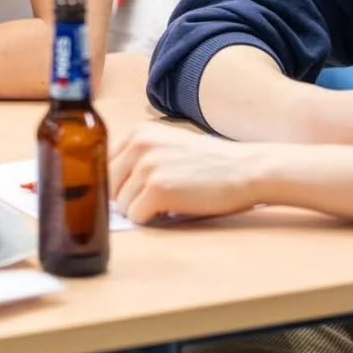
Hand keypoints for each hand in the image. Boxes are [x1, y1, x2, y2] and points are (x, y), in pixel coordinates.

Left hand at [111, 122, 265, 224]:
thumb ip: (140, 156)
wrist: (246, 170)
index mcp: (139, 132)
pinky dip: (151, 220)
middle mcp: (139, 145)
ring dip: (142, 210)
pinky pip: (136, 216)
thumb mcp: (168, 146)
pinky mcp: (158, 189)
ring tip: (168, 203)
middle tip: (155, 200)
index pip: (106, 164)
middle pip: (110, 185)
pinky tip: (171, 210)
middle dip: (129, 198)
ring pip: (122, 204)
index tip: (136, 190)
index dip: (120, 183)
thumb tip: (110, 184)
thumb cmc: (210, 163)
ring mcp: (147, 166)